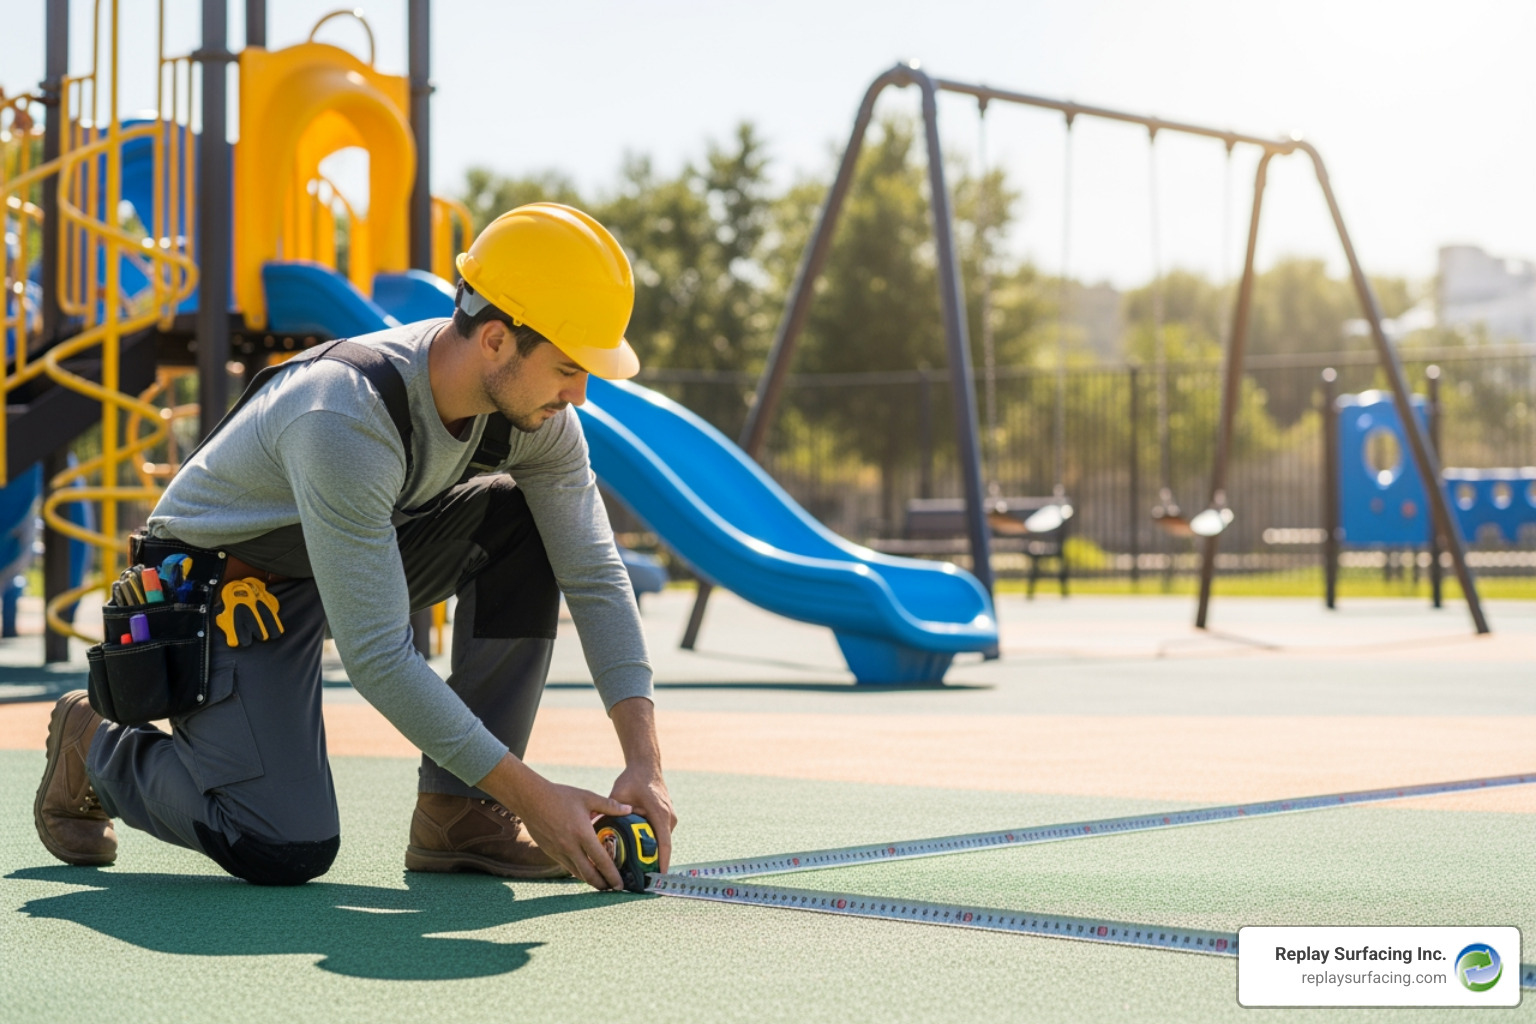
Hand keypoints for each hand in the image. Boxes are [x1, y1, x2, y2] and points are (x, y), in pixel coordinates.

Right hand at [478, 754, 631, 889]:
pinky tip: (585, 871)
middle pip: (589, 875)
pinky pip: (567, 867)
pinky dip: (578, 872)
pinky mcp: (550, 852)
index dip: (612, 875)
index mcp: (583, 834)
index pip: (601, 861)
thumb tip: (629, 810)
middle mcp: (570, 847)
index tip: (620, 885)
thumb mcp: (587, 797)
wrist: (530, 799)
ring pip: (577, 874)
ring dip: (590, 881)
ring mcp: (559, 851)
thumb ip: (609, 806)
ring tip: (602, 884)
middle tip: (613, 889)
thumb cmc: (560, 796)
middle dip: (603, 885)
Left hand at [610, 763, 675, 872]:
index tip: (658, 878)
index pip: (664, 843)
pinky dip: (653, 844)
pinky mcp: (668, 818)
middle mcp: (669, 817)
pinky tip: (641, 853)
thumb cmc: (633, 779)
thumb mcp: (619, 793)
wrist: (647, 765)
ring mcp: (671, 818)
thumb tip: (590, 824)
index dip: (662, 862)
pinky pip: (662, 835)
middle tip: (641, 880)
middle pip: (664, 846)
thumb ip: (608, 809)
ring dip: (653, 854)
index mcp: (659, 813)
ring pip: (663, 841)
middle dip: (654, 863)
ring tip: (640, 871)